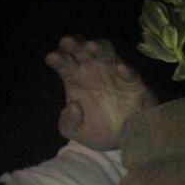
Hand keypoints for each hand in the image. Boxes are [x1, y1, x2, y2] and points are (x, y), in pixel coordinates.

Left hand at [46, 35, 156, 151]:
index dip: (58, 57)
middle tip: (67, 42)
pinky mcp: (133, 83)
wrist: (122, 141)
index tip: (51, 58)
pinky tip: (120, 70)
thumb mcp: (75, 131)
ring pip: (106, 52)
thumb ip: (68, 122)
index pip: (65, 62)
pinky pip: (131, 74)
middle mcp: (93, 70)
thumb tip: (72, 106)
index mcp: (75, 78)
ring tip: (91, 47)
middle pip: (82, 50)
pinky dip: (126, 71)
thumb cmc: (97, 130)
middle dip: (74, 44)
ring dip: (99, 47)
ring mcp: (113, 73)